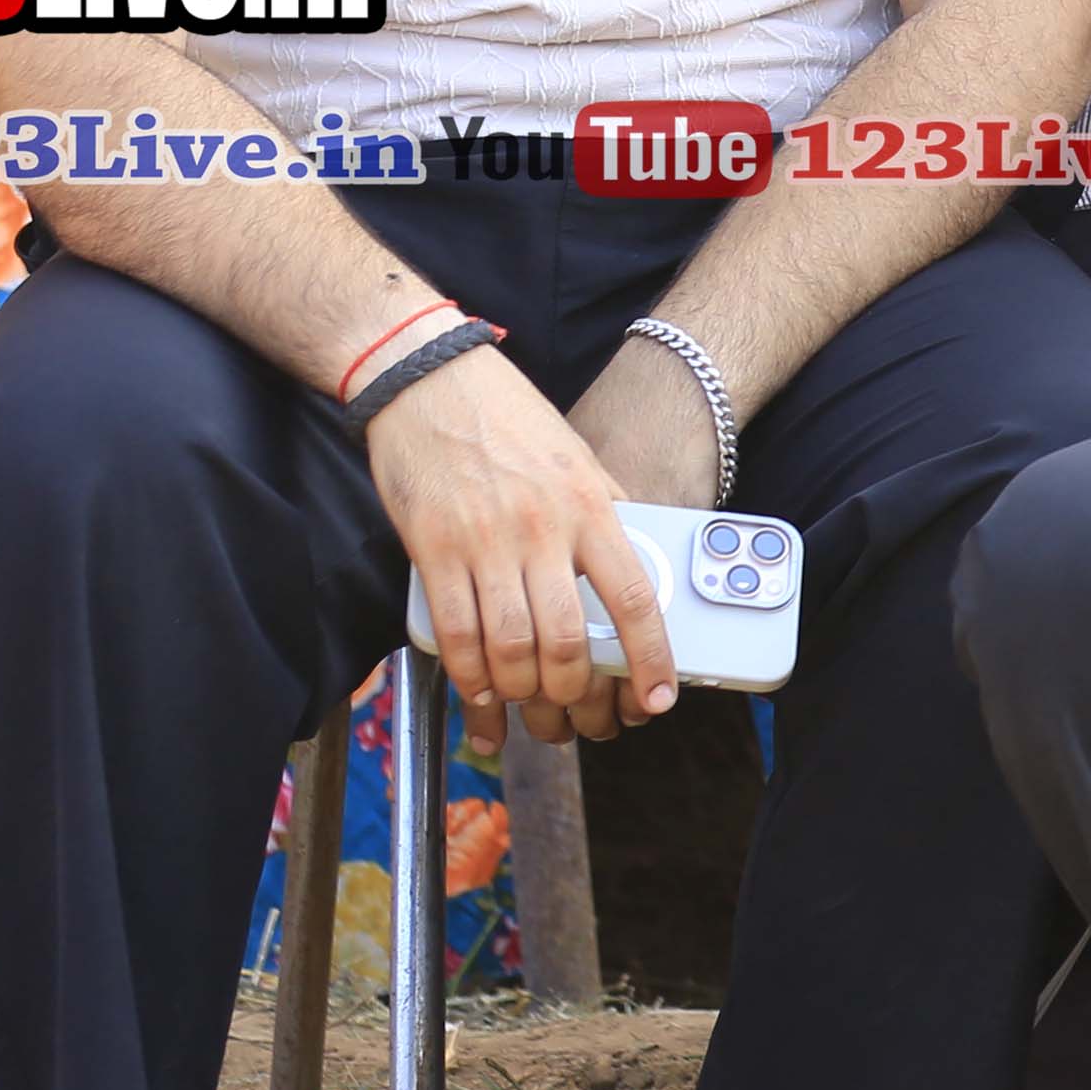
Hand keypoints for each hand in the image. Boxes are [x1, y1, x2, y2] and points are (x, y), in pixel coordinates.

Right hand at [369, 354, 679, 749]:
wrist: (432, 381)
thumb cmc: (511, 421)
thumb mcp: (580, 462)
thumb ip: (607, 515)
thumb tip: (636, 567)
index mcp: (591, 507)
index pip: (634, 598)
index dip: (650, 658)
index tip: (658, 697)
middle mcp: (544, 529)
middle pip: (567, 638)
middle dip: (571, 690)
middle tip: (571, 708)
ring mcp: (485, 541)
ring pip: (511, 646)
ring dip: (520, 689)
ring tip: (524, 699)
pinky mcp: (433, 548)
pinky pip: (455, 631)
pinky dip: (469, 673)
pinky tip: (479, 687)